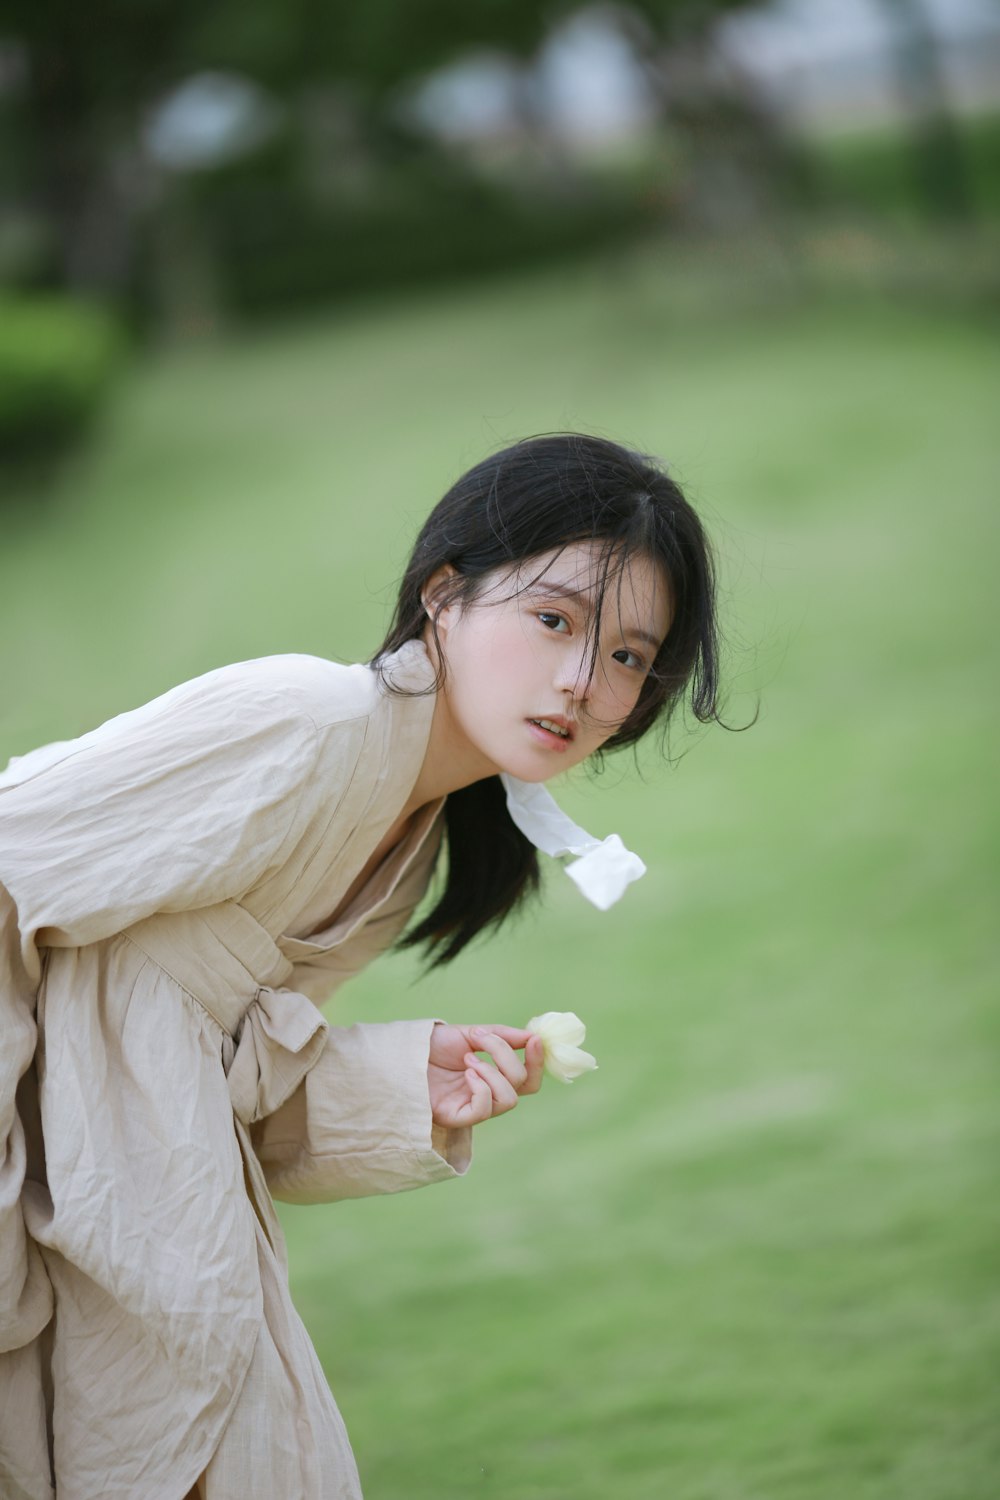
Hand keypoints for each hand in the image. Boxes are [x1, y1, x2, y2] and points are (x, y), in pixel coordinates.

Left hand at [428, 1024, 544, 1128]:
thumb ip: (501, 1036)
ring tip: (468, 1058)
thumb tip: (532, 1036)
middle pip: (523, 1087)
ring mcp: (473, 1107)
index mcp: (493, 1076)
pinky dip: (481, 1088)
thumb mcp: (470, 1033)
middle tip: (483, 1040)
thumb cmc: (432, 1046)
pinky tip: (466, 1073)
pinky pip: (483, 1111)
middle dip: (508, 1059)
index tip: (534, 1039)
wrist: (401, 1052)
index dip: (537, 1061)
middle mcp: (487, 1094)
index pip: (527, 1078)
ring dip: (492, 1072)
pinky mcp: (457, 1118)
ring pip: (508, 1100)